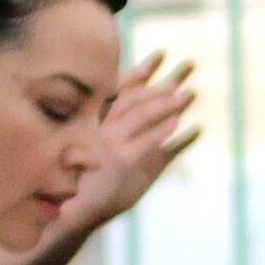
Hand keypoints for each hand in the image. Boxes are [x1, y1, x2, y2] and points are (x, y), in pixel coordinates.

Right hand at [51, 54, 199, 242]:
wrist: (74, 208)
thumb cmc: (87, 180)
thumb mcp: (96, 148)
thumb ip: (110, 127)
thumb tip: (134, 117)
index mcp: (97, 120)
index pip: (121, 89)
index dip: (142, 71)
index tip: (160, 55)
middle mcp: (104, 126)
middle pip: (138, 97)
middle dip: (164, 80)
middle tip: (189, 64)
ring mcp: (114, 143)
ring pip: (143, 115)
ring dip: (168, 103)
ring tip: (190, 93)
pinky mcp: (125, 162)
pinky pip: (149, 142)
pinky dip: (165, 132)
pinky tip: (186, 125)